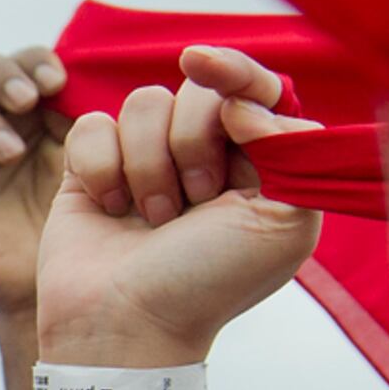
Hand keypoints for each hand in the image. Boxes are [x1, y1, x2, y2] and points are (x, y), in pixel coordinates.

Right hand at [0, 43, 71, 320]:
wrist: (67, 287)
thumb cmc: (98, 225)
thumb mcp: (104, 162)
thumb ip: (96, 118)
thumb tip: (93, 71)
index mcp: (45, 114)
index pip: (29, 64)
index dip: (37, 62)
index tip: (58, 82)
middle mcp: (4, 126)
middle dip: (5, 77)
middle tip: (28, 100)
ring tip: (12, 152)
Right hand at [36, 46, 324, 368]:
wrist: (126, 324)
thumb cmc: (209, 283)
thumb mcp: (284, 224)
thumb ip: (296, 152)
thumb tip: (244, 104)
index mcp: (260, 161)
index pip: (257, 88)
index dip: (235, 69)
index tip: (204, 66)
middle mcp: (206, 153)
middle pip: (197, 91)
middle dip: (191, 143)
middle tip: (196, 200)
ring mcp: (147, 158)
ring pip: (143, 103)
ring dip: (147, 165)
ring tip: (152, 216)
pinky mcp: (92, 167)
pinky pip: (93, 125)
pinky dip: (100, 167)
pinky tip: (110, 207)